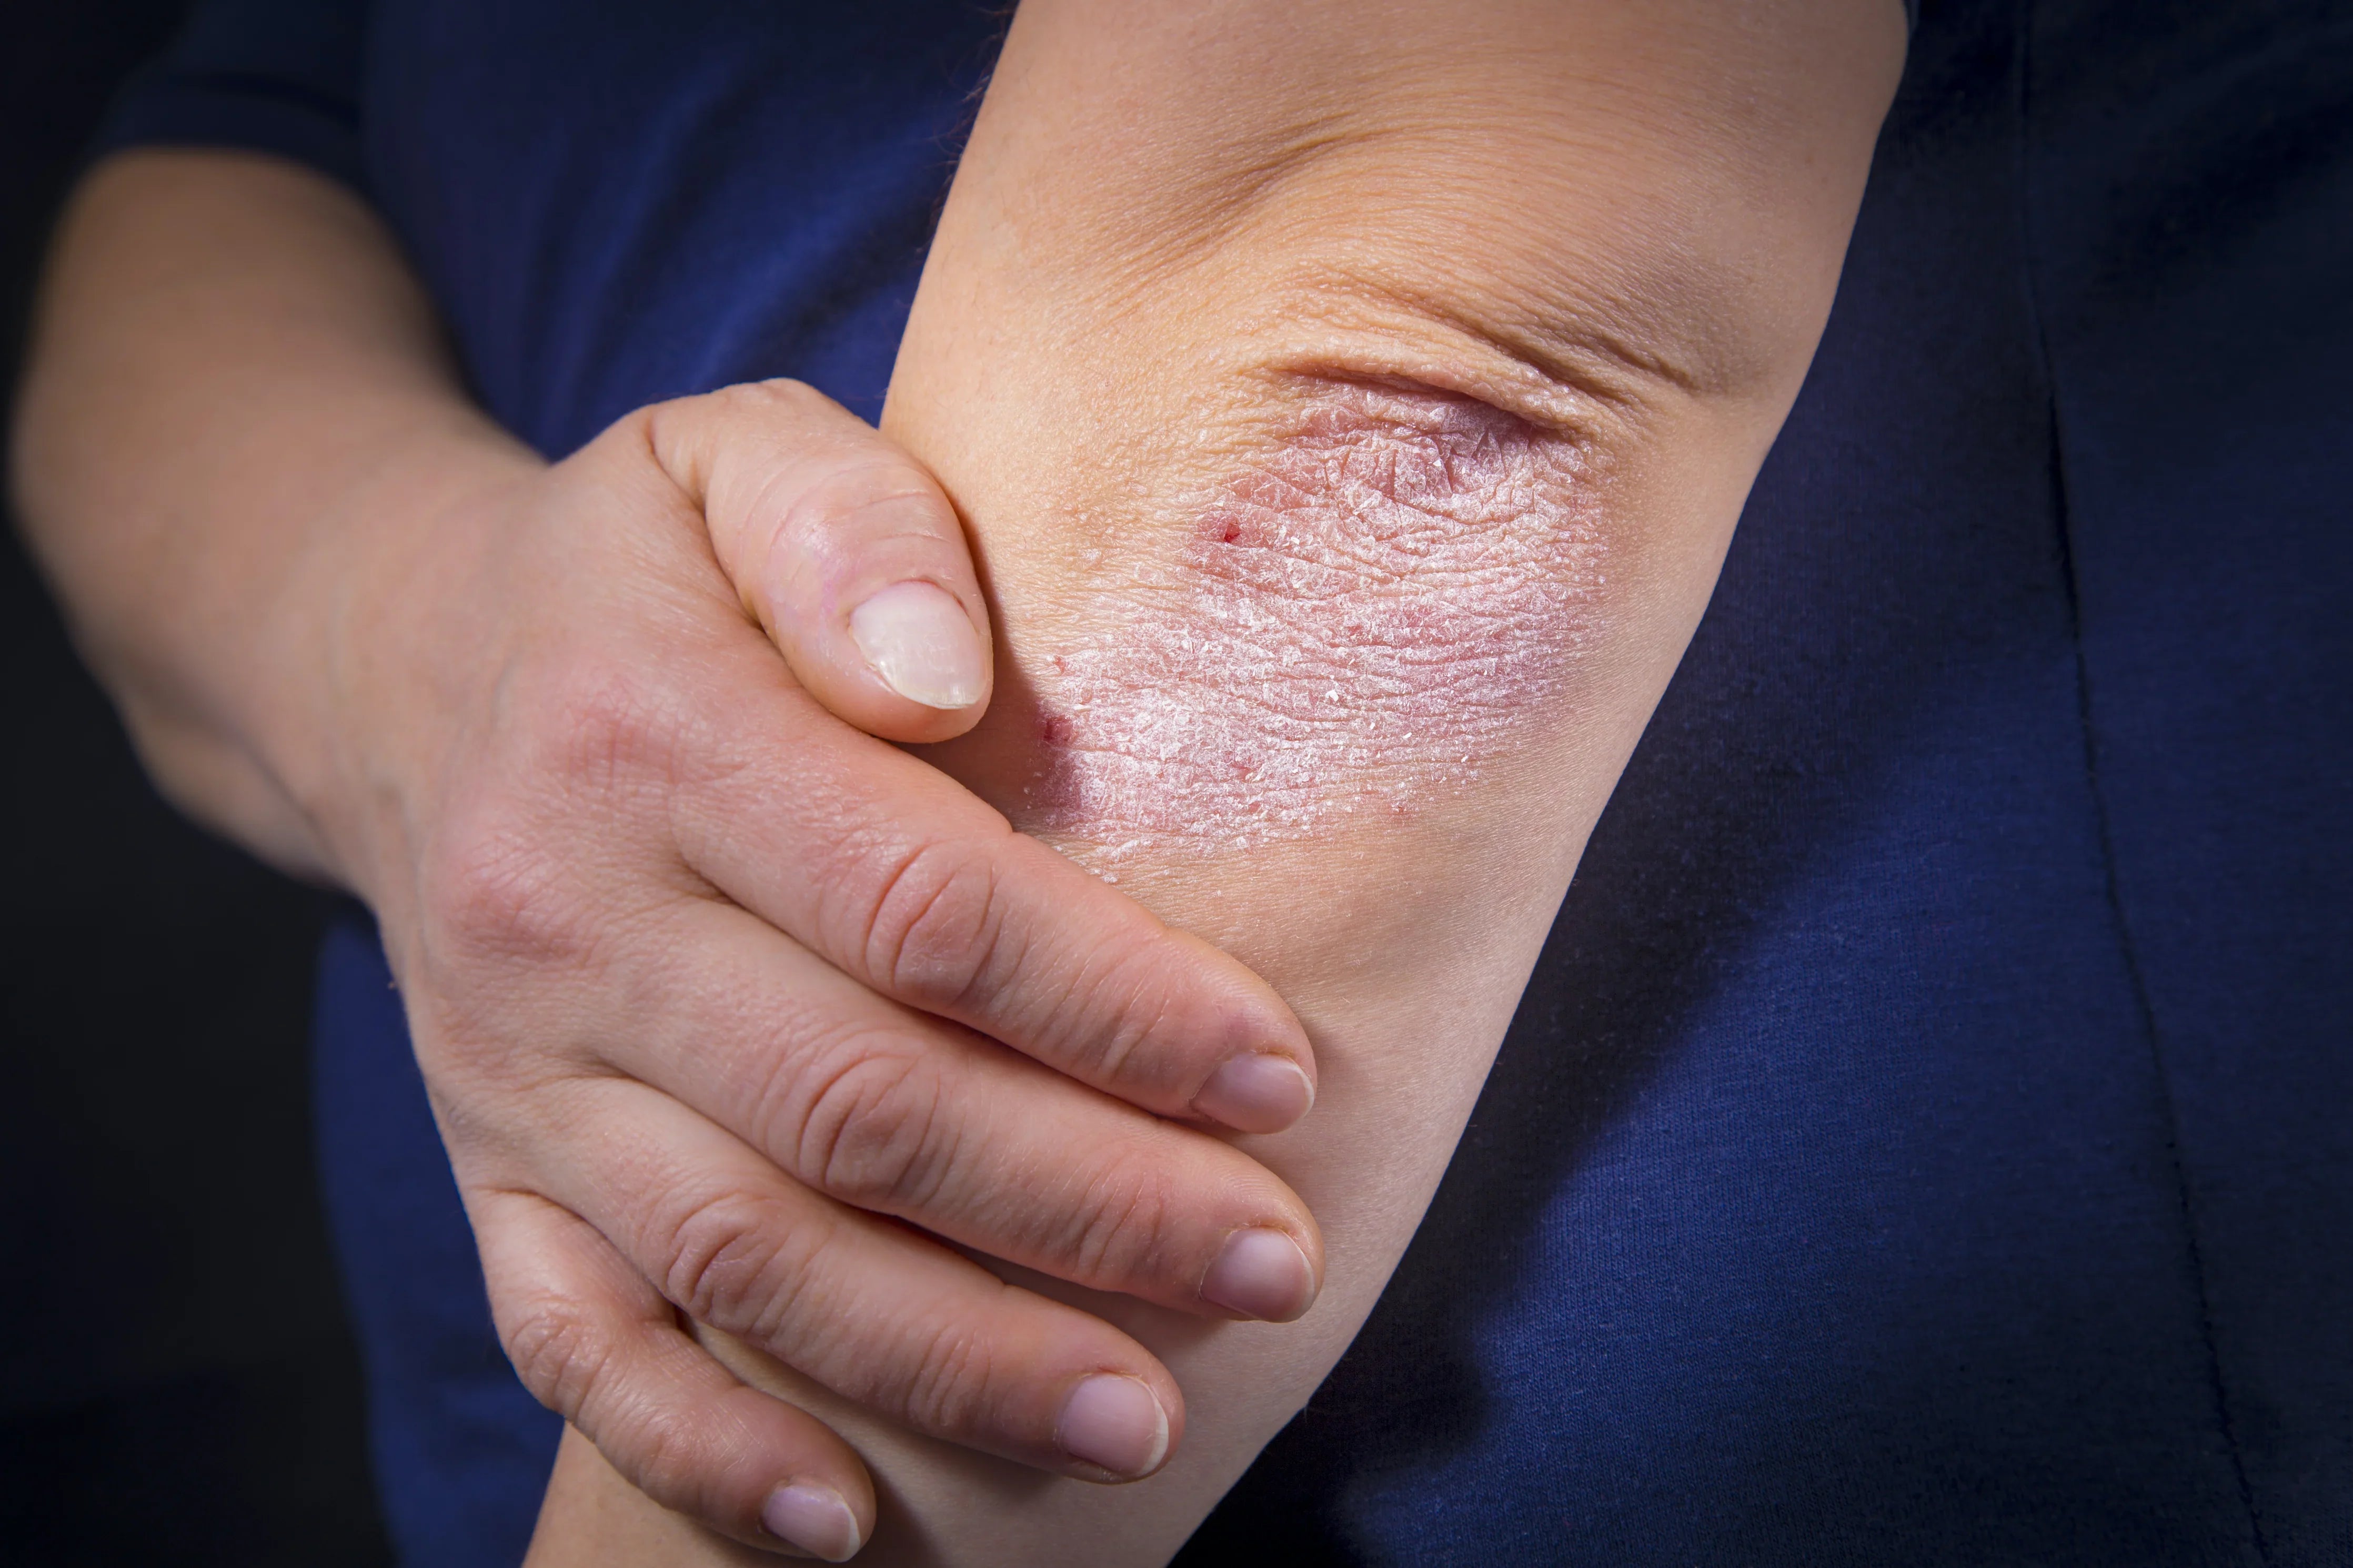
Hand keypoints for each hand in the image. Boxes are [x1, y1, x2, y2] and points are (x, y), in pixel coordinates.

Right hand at [313, 380, 1324, 1557]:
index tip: (1279, 1071)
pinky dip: (700, 1446)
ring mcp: (517, 1071)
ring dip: (949, 1354)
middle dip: (1086, 1204)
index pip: (920, 904)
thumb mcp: (729, 457)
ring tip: (1139, 1414)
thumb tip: (947, 679)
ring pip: (745, 1255)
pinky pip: (573, 1342)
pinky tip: (845, 1521)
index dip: (1112, 1003)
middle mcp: (569, 922)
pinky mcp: (491, 1169)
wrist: (400, 672)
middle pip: (858, 1106)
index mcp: (651, 736)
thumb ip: (848, 526)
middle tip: (1274, 1268)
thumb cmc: (641, 573)